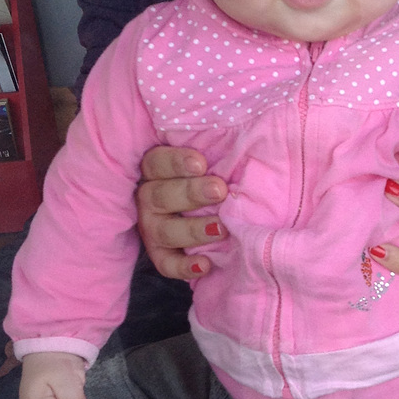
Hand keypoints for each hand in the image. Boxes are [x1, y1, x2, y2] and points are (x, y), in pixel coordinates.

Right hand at [137, 146, 227, 280]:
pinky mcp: (160, 254)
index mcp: (155, 169)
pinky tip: (206, 265)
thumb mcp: (209, 157)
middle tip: (219, 191)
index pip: (156, 162)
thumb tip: (251, 131)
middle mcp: (148, 197)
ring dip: (193, 231)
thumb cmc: (210, 173)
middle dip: (191, 193)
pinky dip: (184, 267)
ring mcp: (152, 227)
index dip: (176, 162)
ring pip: (164, 231)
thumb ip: (217, 149)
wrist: (205, 208)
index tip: (201, 163)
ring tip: (221, 229)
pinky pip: (166, 264)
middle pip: (159, 195)